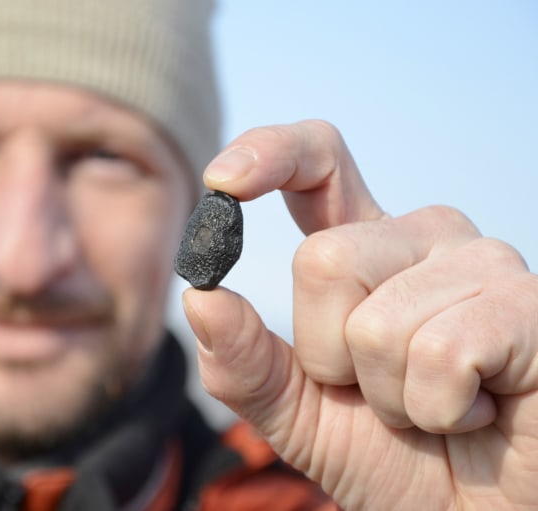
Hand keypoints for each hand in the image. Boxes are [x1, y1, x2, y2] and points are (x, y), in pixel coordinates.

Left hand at [182, 120, 537, 509]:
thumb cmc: (387, 451)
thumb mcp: (293, 410)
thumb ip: (243, 361)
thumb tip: (201, 298)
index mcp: (365, 248)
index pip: (320, 164)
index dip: (271, 154)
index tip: (223, 180)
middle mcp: (422, 238)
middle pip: (324, 260)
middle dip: (331, 357)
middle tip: (380, 392)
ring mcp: (481, 264)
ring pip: (378, 321)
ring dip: (389, 396)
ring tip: (431, 406)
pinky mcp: (528, 307)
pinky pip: (442, 354)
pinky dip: (439, 410)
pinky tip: (476, 411)